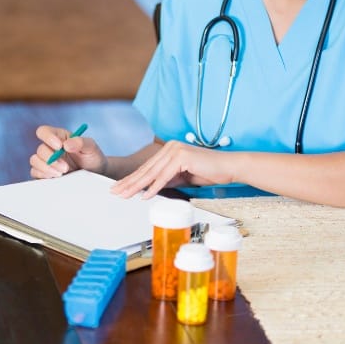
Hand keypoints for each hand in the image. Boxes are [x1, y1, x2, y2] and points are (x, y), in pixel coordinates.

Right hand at [30, 125, 107, 177]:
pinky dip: (43, 175)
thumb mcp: (91, 147)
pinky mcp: (45, 173)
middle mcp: (50, 148)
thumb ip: (81, 142)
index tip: (59, 147)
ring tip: (62, 174)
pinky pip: (35, 173)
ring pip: (35, 161)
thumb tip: (66, 145)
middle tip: (66, 168)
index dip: (48, 138)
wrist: (96, 174)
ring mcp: (46, 161)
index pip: (44, 132)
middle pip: (40, 149)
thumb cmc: (93, 157)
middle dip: (52, 159)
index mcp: (59, 137)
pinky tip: (56, 178)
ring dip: (46, 168)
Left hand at [110, 140, 233, 198]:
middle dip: (129, 182)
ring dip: (137, 186)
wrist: (229, 167)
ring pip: (152, 173)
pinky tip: (144, 195)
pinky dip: (154, 187)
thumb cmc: (210, 171)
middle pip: (146, 169)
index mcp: (169, 149)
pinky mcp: (182, 157)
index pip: (147, 167)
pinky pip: (165, 176)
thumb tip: (151, 188)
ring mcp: (176, 150)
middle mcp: (170, 147)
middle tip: (115, 192)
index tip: (120, 188)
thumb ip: (167, 179)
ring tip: (125, 195)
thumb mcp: (183, 177)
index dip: (132, 179)